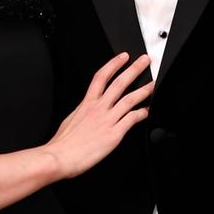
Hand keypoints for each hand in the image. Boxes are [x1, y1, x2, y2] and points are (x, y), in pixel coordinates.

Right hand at [45, 52, 153, 178]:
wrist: (60, 156)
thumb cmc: (63, 143)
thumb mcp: (70, 119)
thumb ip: (82, 112)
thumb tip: (85, 110)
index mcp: (87, 103)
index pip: (102, 76)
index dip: (114, 64)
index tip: (123, 57)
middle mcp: (98, 108)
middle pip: (119, 83)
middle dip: (134, 69)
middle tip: (144, 61)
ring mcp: (107, 120)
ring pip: (129, 99)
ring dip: (144, 90)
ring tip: (153, 84)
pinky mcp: (114, 134)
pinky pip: (131, 120)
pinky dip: (142, 114)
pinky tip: (148, 111)